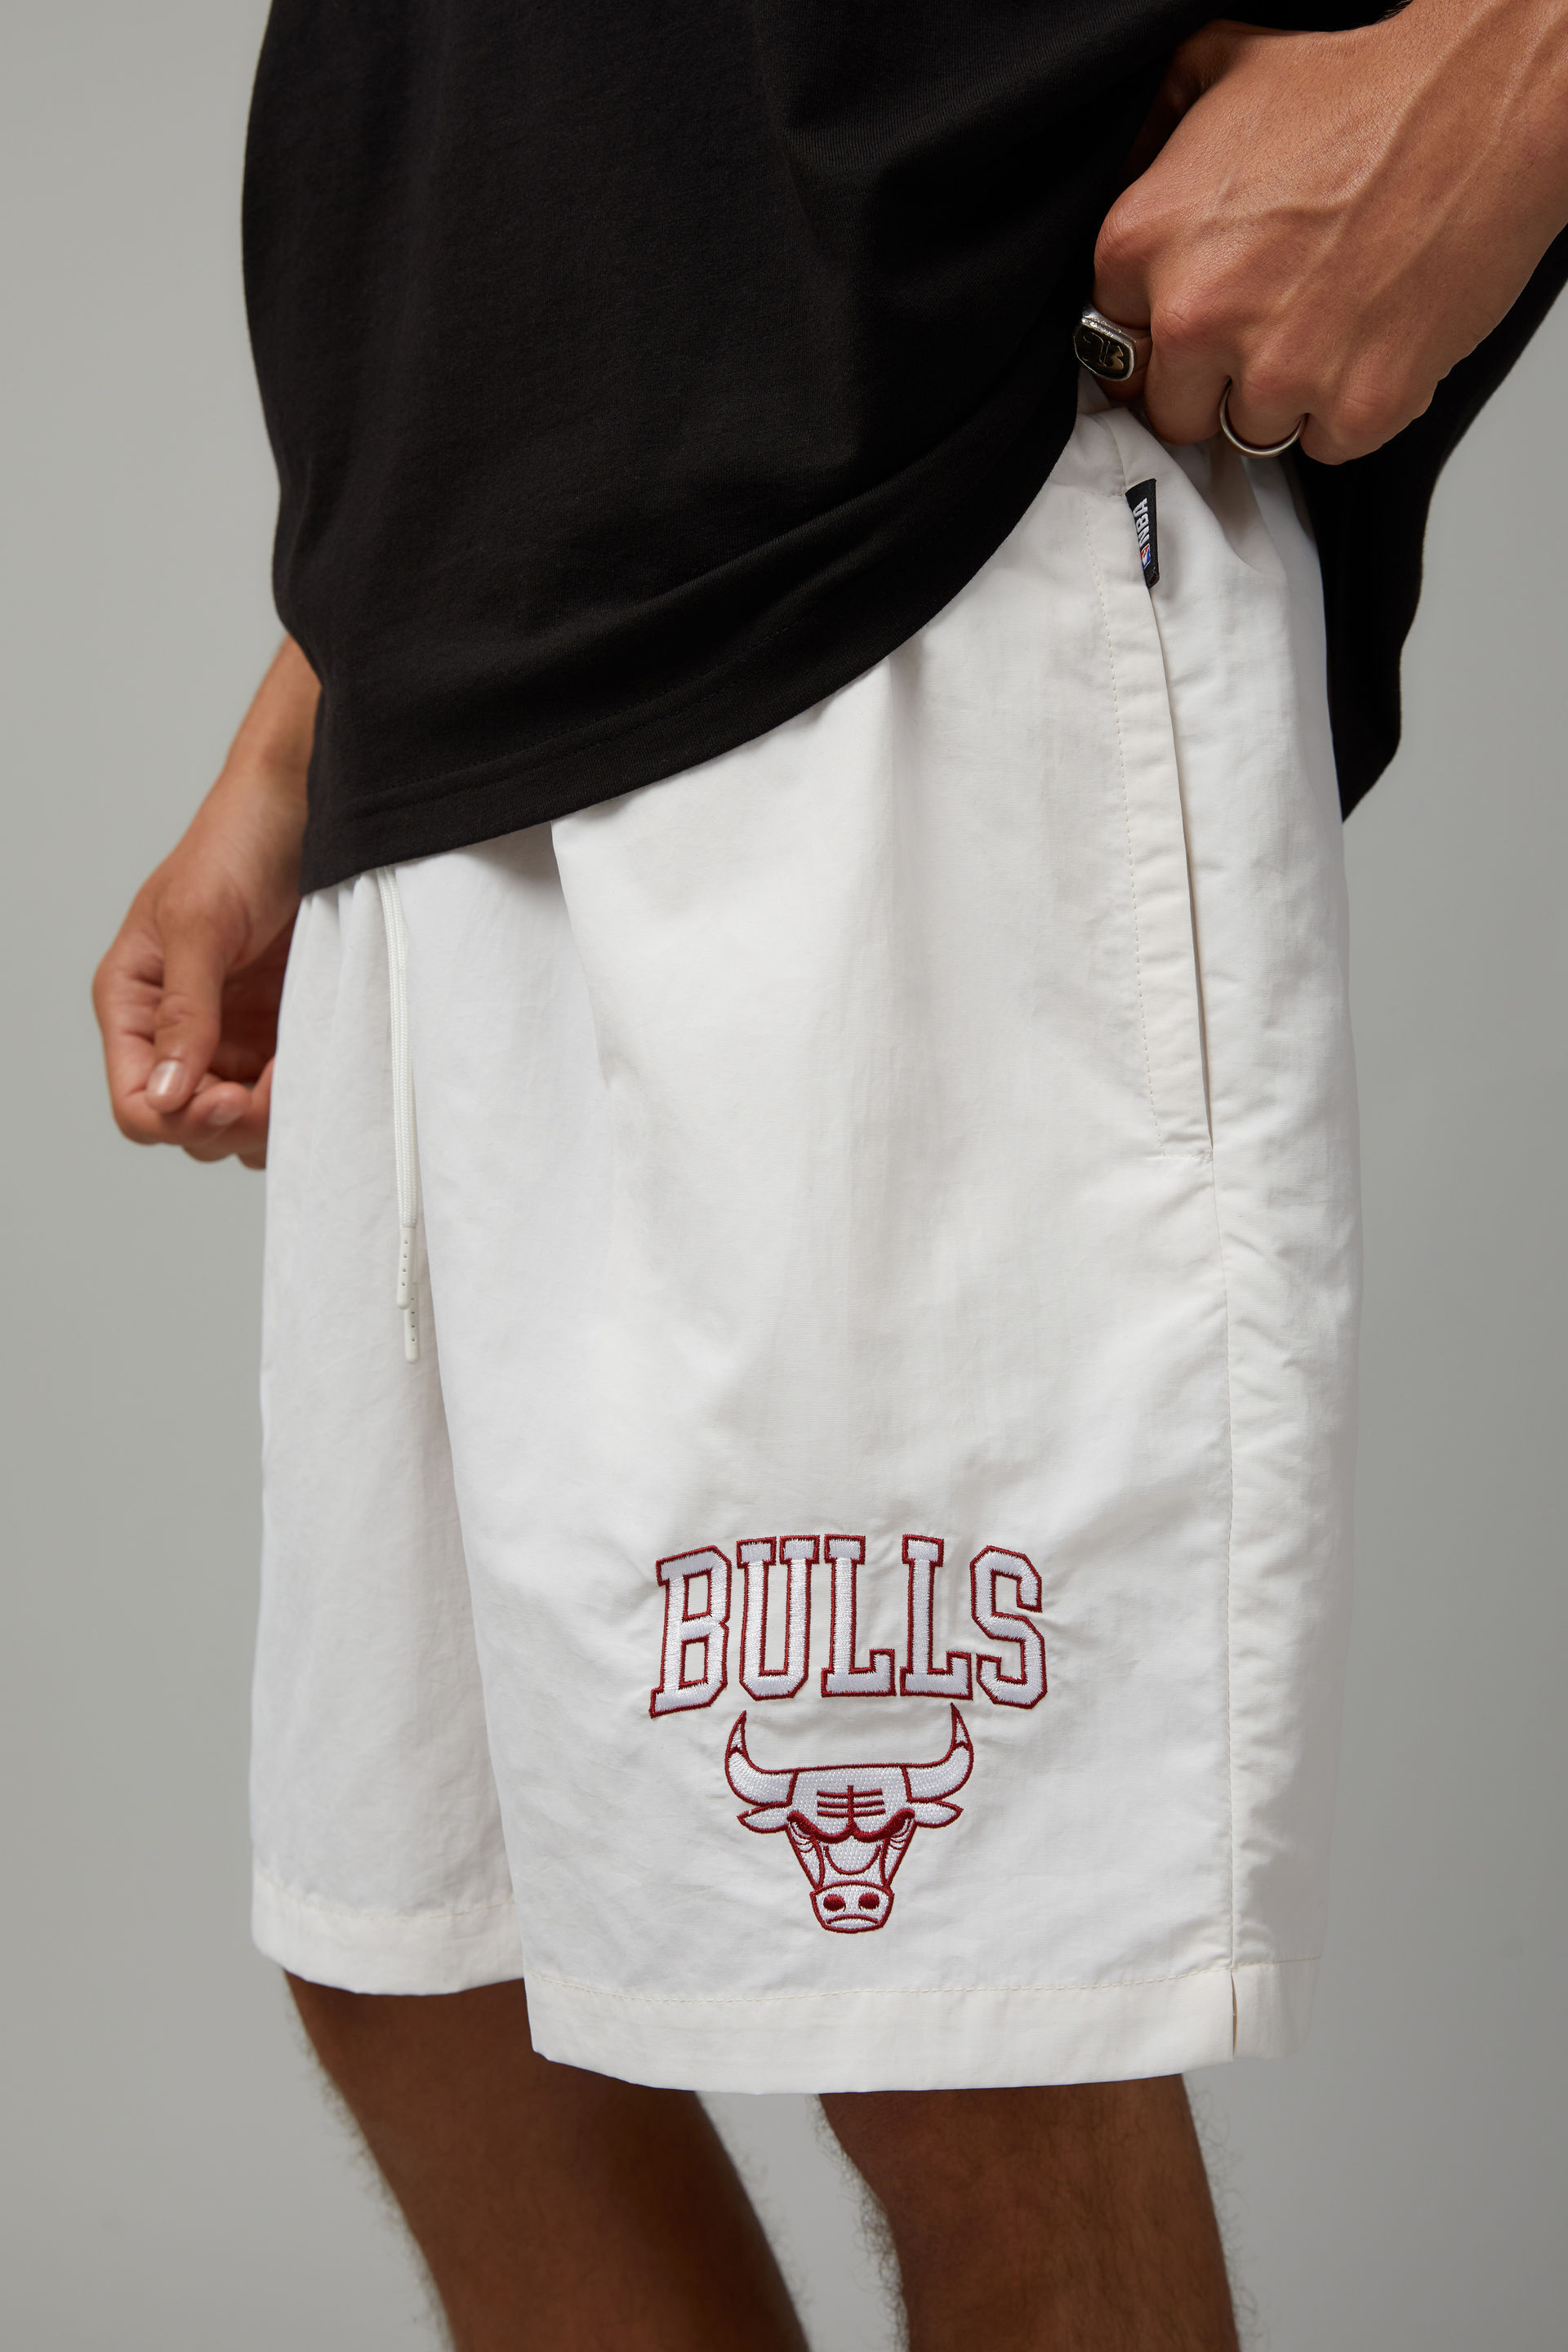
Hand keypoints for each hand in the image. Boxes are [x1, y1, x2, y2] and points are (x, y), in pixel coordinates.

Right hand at [93, 639, 317, 1168]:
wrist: (310, 802)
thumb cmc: (240, 840)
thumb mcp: (200, 922)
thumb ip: (183, 1013)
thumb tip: (167, 1095)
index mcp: (135, 1003)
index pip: (136, 1103)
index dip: (179, 1118)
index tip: (231, 1099)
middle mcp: (178, 1029)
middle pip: (189, 1125)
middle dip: (232, 1121)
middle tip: (275, 1088)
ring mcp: (234, 1035)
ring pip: (241, 1124)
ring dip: (273, 1115)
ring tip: (301, 1068)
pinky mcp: (282, 1030)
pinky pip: (286, 1093)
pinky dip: (304, 1092)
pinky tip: (321, 1061)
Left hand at [1092, 0, 1567, 461]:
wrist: (1481, 105)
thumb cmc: (1362, 93)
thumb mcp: (1215, 75)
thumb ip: (1149, 150)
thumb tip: (1125, 194)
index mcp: (1141, 246)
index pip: (1114, 346)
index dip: (1160, 337)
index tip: (1197, 324)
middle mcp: (1196, 318)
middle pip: (1173, 411)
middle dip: (1214, 380)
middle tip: (1267, 322)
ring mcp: (1276, 372)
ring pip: (1250, 433)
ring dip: (1283, 395)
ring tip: (1327, 318)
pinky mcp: (1355, 408)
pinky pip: (1326, 446)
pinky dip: (1348, 407)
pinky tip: (1369, 337)